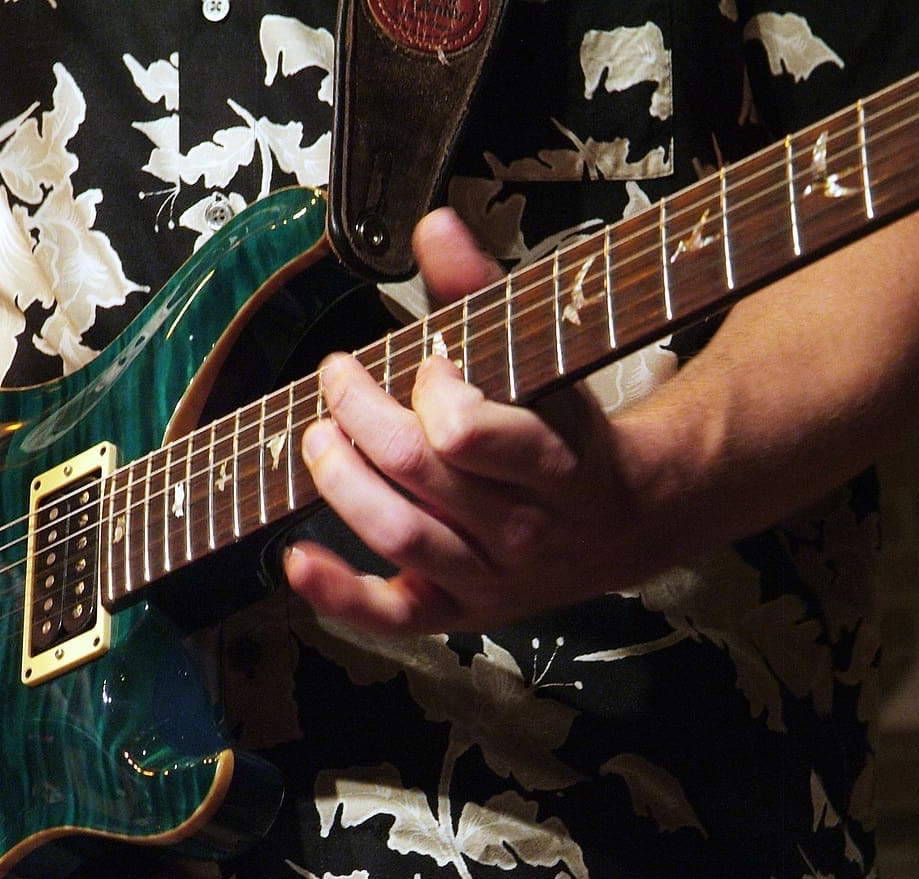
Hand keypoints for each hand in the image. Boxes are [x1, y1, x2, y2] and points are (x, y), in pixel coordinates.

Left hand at [284, 209, 652, 634]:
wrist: (622, 523)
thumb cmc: (571, 432)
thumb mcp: (545, 361)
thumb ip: (485, 294)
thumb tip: (434, 225)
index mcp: (554, 463)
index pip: (469, 432)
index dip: (430, 390)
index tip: (427, 361)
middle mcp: (522, 528)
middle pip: (419, 471)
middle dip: (362, 414)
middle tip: (338, 377)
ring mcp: (488, 575)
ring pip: (399, 533)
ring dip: (341, 482)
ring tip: (317, 436)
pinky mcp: (458, 609)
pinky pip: (392, 615)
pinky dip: (338, 593)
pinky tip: (296, 558)